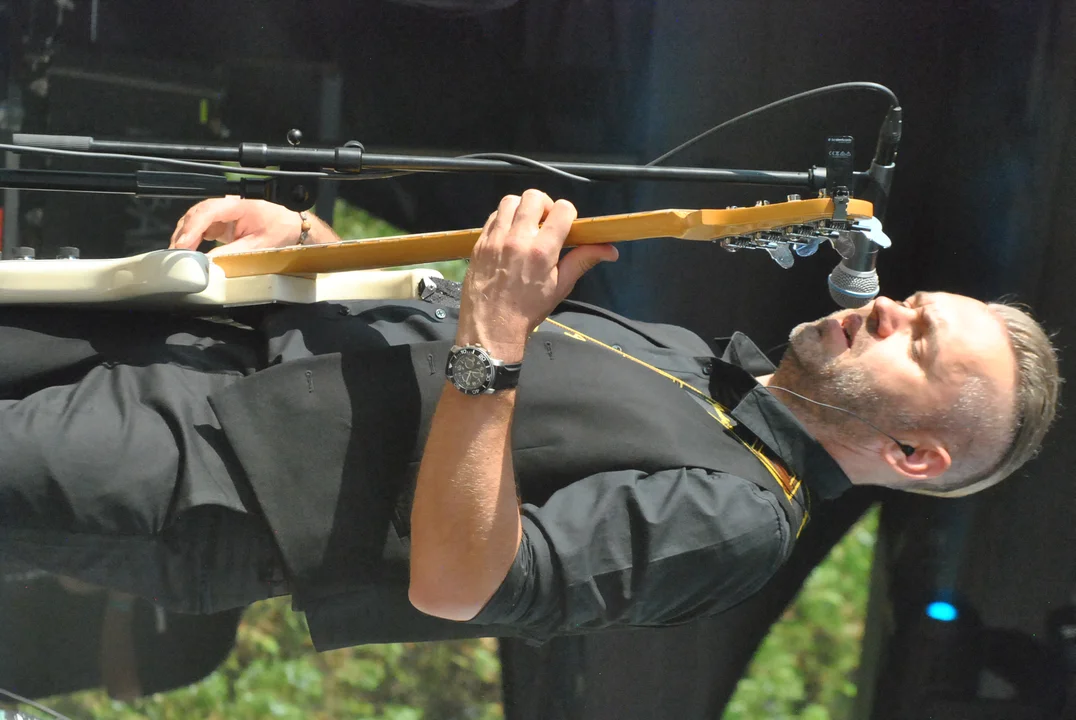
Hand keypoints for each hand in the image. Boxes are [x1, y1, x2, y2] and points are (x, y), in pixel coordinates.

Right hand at [169, 197, 331, 255]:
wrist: (292, 227)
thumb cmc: (280, 230)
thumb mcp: (258, 245)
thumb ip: (232, 252)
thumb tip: (209, 262)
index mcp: (237, 205)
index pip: (207, 211)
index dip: (192, 228)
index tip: (183, 244)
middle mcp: (227, 206)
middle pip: (196, 215)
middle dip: (183, 233)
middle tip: (175, 254)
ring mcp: (222, 214)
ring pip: (195, 221)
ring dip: (184, 236)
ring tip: (177, 255)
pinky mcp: (221, 223)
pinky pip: (201, 228)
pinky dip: (191, 239)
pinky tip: (187, 251)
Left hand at [456, 189, 618, 360]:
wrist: (491, 326)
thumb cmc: (528, 310)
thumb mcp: (561, 287)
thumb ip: (583, 260)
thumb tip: (611, 250)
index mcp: (542, 250)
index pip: (562, 209)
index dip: (568, 213)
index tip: (566, 225)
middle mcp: (518, 239)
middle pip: (534, 197)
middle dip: (545, 205)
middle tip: (546, 222)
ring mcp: (496, 239)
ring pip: (510, 201)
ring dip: (523, 208)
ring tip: (526, 225)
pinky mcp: (480, 243)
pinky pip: (493, 216)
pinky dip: (504, 219)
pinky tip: (509, 235)